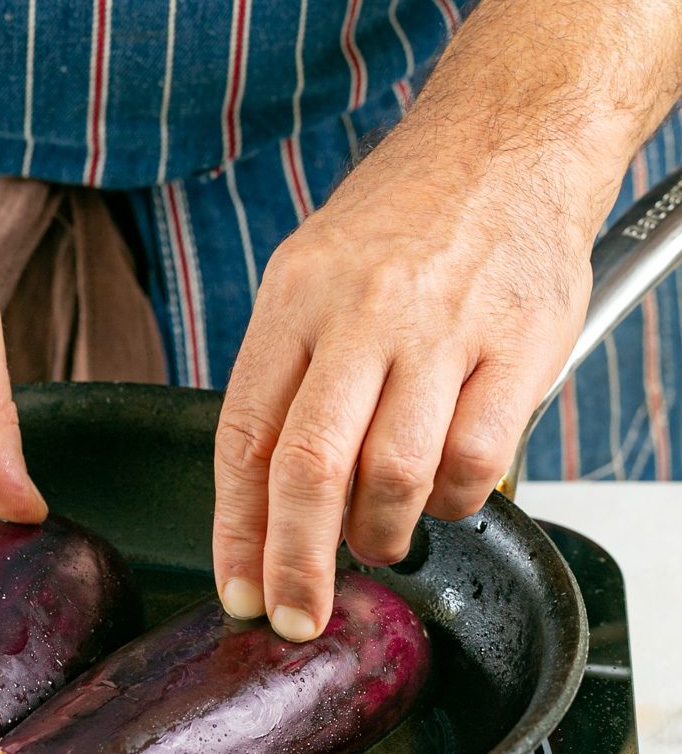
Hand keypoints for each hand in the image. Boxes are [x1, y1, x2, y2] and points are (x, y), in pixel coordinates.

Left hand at [213, 110, 613, 640]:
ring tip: (377, 541)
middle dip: (294, 562)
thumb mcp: (313, 270)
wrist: (509, 138)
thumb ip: (290, 371)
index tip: (237, 587)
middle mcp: (362, 312)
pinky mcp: (518, 346)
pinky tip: (442, 493)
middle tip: (294, 615)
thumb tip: (268, 491)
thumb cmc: (405, 216)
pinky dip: (452, 501)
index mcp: (295, 295)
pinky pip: (476, 461)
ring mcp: (443, 328)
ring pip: (393, 475)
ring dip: (379, 533)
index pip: (245, 433)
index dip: (236, 527)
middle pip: (308, 466)